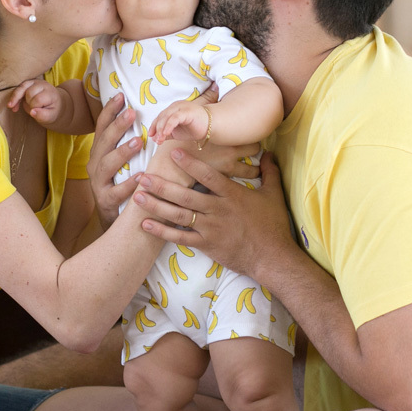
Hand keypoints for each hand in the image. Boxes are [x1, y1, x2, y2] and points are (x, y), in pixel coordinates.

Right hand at [8, 78, 65, 125]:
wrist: (55, 103)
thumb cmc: (52, 110)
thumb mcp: (51, 116)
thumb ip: (43, 115)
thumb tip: (32, 112)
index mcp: (51, 93)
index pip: (38, 99)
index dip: (34, 107)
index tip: (35, 112)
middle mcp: (43, 85)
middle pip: (30, 93)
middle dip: (28, 103)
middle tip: (31, 110)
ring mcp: (36, 82)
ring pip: (22, 87)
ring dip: (16, 98)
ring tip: (11, 107)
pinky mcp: (29, 83)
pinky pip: (19, 88)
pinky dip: (14, 96)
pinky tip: (11, 105)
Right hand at [87, 93, 142, 227]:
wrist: (112, 220)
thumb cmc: (120, 185)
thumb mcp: (120, 162)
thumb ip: (127, 143)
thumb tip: (142, 117)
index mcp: (99, 153)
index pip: (102, 128)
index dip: (109, 111)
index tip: (120, 96)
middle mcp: (95, 165)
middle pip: (104, 142)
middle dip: (117, 126)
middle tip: (132, 113)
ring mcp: (98, 184)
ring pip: (107, 165)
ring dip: (122, 152)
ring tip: (139, 141)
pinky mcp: (105, 201)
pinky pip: (117, 192)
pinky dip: (129, 184)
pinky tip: (142, 176)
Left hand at [134, 151, 291, 278]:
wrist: (272, 258)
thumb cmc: (274, 226)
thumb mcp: (274, 195)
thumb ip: (270, 172)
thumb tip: (268, 154)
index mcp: (232, 195)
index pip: (208, 175)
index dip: (190, 163)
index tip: (172, 152)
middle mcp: (218, 209)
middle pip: (185, 195)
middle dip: (162, 185)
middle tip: (143, 176)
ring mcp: (210, 228)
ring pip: (178, 215)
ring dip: (156, 205)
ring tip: (137, 197)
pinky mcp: (206, 244)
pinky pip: (180, 237)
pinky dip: (162, 231)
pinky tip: (146, 224)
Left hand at [148, 100, 208, 144]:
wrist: (211, 126)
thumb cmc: (194, 128)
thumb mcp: (177, 133)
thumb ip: (166, 134)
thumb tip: (154, 138)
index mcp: (172, 109)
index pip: (160, 117)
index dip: (154, 126)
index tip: (150, 136)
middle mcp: (176, 106)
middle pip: (161, 116)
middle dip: (157, 129)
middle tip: (155, 140)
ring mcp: (181, 107)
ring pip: (166, 117)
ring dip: (161, 129)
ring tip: (159, 139)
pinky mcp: (187, 111)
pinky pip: (175, 118)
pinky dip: (168, 126)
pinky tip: (165, 134)